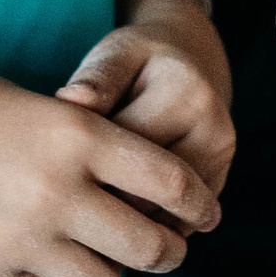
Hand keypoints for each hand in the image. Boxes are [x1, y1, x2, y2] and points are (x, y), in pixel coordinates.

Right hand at [0, 55, 221, 276]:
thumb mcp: (37, 106)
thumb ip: (87, 148)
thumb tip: (135, 191)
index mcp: (79, 136)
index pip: (172, 181)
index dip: (198, 201)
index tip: (205, 211)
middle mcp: (60, 192)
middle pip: (152, 247)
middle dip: (168, 250)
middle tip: (167, 247)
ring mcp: (24, 238)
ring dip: (110, 275)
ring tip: (102, 260)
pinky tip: (44, 264)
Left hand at [57, 1, 235, 201]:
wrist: (193, 63)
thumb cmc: (142, 61)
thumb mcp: (118, 55)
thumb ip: (96, 78)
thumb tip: (70, 100)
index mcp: (187, 95)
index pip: (124, 148)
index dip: (82, 159)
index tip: (54, 161)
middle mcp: (214, 132)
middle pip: (144, 188)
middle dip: (101, 193)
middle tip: (65, 189)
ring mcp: (221, 165)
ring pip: (159, 213)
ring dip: (121, 214)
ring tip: (87, 198)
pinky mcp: (218, 185)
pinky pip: (174, 221)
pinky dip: (142, 221)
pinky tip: (113, 208)